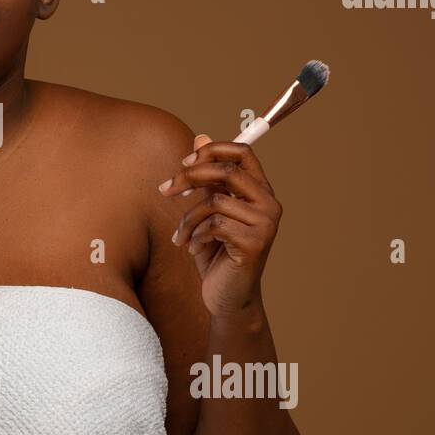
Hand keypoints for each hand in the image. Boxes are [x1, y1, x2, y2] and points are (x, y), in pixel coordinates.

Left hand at [157, 133, 281, 319]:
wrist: (227, 298)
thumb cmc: (217, 253)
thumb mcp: (208, 211)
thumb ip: (207, 179)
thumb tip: (199, 137)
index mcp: (260, 191)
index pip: (243, 152)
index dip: (212, 150)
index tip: (183, 163)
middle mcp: (269, 203)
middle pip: (226, 171)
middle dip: (188, 178)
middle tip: (165, 191)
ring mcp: (266, 224)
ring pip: (215, 201)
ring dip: (188, 218)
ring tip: (181, 236)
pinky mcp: (256, 243)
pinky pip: (215, 225)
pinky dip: (196, 235)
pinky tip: (193, 249)